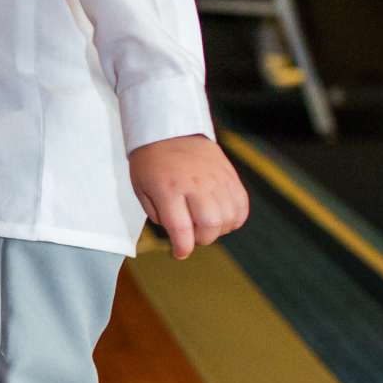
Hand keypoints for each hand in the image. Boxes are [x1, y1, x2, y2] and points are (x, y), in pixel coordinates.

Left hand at [128, 134, 247, 258]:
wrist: (169, 129)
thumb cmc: (150, 162)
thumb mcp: (141, 188)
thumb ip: (157, 214)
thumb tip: (178, 235)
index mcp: (168, 189)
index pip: (181, 228)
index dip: (182, 248)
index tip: (179, 253)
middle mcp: (195, 185)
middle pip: (210, 226)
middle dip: (201, 239)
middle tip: (191, 235)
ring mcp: (216, 179)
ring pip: (229, 218)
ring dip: (219, 230)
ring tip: (206, 224)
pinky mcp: (230, 176)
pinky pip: (241, 205)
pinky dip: (235, 218)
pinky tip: (221, 216)